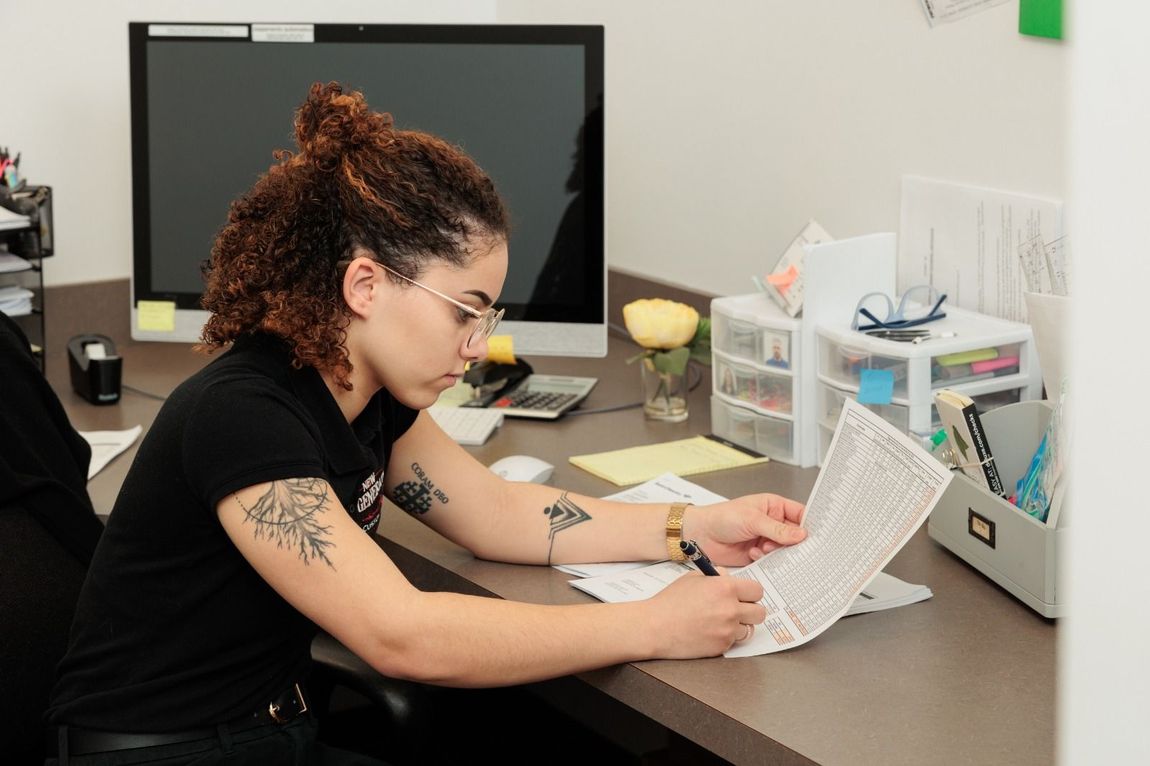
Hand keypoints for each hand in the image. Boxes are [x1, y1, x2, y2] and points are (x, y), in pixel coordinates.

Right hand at [645, 572, 766, 657]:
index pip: (757, 590)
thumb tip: (730, 578)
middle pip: (760, 612)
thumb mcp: (693, 578)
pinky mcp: (722, 647)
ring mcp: (727, 630)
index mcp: (725, 588)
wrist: (655, 627)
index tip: (744, 595)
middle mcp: (731, 609)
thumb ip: (717, 576)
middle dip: (750, 610)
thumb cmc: (670, 601)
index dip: (751, 593)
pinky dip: (725, 637)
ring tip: (721, 622)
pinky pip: (733, 641)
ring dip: (739, 626)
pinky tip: (709, 632)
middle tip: (737, 610)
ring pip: (749, 629)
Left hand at [686, 494, 805, 566]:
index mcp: (773, 506)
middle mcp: (772, 523)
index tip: (819, 535)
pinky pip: (772, 561)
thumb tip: (801, 534)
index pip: (799, 514)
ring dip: (777, 552)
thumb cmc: (722, 517)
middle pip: (795, 535)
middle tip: (797, 549)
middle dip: (795, 543)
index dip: (810, 524)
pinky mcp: (758, 554)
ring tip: (764, 548)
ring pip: (784, 550)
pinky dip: (766, 559)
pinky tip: (753, 553)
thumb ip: (777, 529)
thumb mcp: (752, 519)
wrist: (701, 534)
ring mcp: (766, 539)